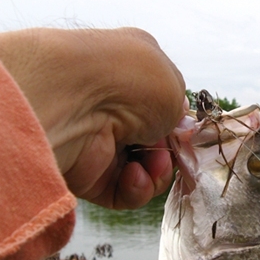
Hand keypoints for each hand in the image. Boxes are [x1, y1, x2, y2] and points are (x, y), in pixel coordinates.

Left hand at [0, 27, 185, 208]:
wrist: (72, 99)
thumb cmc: (127, 80)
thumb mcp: (173, 84)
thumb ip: (180, 109)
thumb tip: (172, 127)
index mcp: (132, 68)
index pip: (162, 102)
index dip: (179, 122)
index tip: (188, 134)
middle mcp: (113, 102)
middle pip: (156, 140)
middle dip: (171, 151)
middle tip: (173, 152)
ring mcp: (98, 138)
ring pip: (143, 169)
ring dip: (157, 170)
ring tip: (152, 162)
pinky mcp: (86, 173)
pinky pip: (122, 191)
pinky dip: (135, 187)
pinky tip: (133, 173)